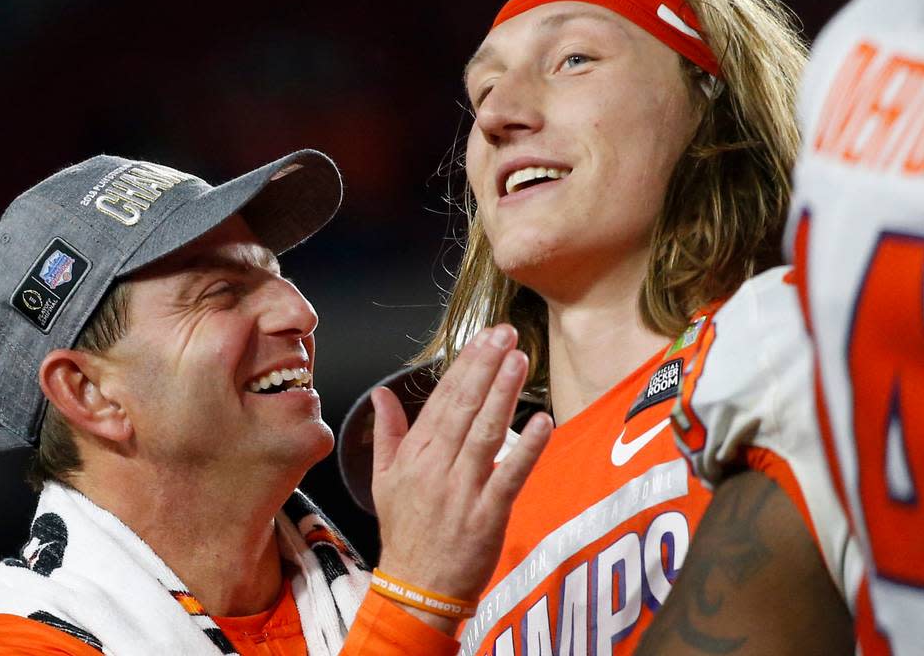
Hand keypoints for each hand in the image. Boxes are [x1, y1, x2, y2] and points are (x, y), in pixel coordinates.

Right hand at [370, 324, 552, 627]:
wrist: (416, 590)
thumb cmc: (405, 534)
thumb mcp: (382, 480)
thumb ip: (386, 433)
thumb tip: (381, 394)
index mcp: (414, 456)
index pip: (442, 400)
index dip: (465, 365)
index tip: (484, 337)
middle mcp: (436, 467)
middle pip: (464, 407)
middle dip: (485, 366)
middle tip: (505, 333)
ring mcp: (462, 490)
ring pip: (485, 433)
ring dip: (503, 393)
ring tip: (519, 359)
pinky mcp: (488, 515)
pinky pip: (510, 475)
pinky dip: (528, 448)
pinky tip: (542, 421)